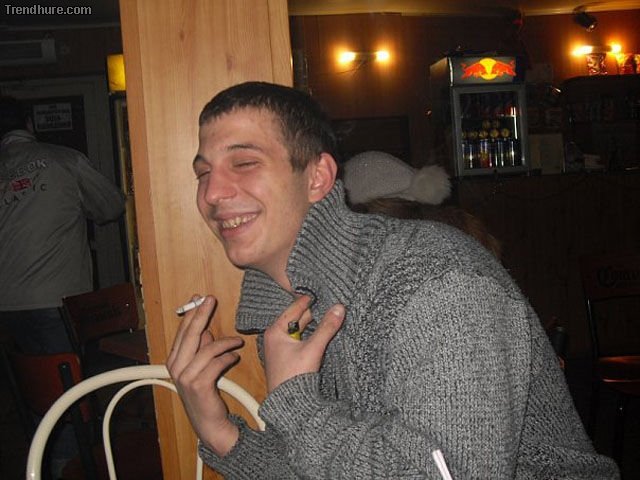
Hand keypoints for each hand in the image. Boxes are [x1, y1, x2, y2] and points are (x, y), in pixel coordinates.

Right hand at [166, 295, 242, 455]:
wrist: (209, 422)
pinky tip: (235, 356)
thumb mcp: (201, 366)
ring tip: (237, 340)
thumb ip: (201, 348)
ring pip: (206, 348)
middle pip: (190, 334)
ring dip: (225, 342)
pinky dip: (227, 357)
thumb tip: (206, 331)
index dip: (192, 312)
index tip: (200, 297)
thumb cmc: (206, 393)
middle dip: (201, 314)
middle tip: (210, 299)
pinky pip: (216, 363)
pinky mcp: (198, 385)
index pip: (183, 331)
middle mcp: (176, 367)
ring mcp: (185, 377)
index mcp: (174, 360)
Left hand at [263, 296, 344, 392]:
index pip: (294, 308)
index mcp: (275, 331)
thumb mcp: (313, 348)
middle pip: (298, 319)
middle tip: (329, 303)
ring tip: (329, 316)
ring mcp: (281, 349)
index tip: (321, 292)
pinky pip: (301, 341)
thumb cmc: (294, 376)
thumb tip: (339, 307)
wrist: (289, 404)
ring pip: (300, 331)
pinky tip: (323, 334)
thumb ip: (327, 327)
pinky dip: (311, 336)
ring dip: (313, 326)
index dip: (308, 300)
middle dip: (313, 313)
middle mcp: (275, 338)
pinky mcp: (288, 359)